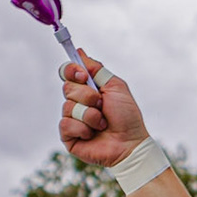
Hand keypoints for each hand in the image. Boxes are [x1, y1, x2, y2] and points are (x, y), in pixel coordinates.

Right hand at [58, 50, 149, 167]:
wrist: (130, 143)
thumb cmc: (127, 117)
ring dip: (90, 115)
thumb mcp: (116, 87)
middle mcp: (77, 103)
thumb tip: (80, 52)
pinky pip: (66, 124)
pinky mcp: (68, 136)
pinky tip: (93, 134)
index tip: (83, 75)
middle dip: (88, 96)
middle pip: (67, 87)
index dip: (71, 71)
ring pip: (68, 107)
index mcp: (87, 90)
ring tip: (103, 124)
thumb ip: (97, 69)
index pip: (68, 73)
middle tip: (102, 105)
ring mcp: (72, 119)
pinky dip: (83, 128)